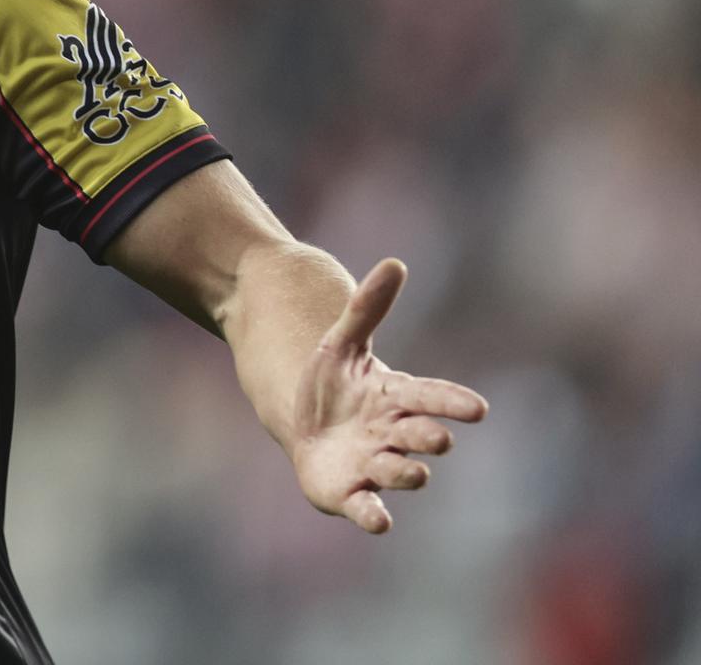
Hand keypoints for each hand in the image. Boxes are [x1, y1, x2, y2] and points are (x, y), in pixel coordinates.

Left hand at [288, 259, 487, 533]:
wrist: (306, 424)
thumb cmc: (332, 383)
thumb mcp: (342, 342)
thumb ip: (368, 308)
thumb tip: (395, 263)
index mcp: (395, 398)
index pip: (430, 397)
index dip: (452, 402)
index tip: (478, 408)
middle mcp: (392, 435)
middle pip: (418, 436)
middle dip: (430, 437)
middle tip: (439, 438)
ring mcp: (374, 466)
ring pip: (398, 472)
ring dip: (406, 472)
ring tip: (413, 471)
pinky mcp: (351, 494)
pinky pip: (367, 508)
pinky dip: (373, 515)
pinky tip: (380, 521)